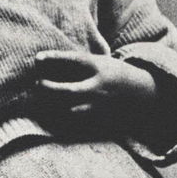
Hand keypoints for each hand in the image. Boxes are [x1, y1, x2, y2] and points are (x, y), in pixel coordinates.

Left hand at [30, 50, 158, 137]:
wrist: (139, 90)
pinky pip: (76, 119)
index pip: (74, 60)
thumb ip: (73, 61)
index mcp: (97, 67)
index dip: (55, 58)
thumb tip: (38, 60)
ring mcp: (98, 104)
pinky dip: (62, 116)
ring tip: (40, 100)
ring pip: (71, 109)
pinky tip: (50, 112)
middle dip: (50, 88)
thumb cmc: (110, 72)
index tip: (37, 58)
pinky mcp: (99, 117)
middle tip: (37, 84)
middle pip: (70, 90)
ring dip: (54, 105)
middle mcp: (97, 86)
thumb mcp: (97, 60)